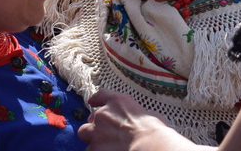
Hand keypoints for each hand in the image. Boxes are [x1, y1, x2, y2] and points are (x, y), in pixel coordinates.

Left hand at [78, 89, 208, 150]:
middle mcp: (103, 114)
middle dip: (96, 125)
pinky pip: (89, 150)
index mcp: (117, 102)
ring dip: (93, 140)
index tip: (93, 102)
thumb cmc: (155, 132)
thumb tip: (142, 121)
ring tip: (104, 146)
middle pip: (91, 118)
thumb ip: (138, 115)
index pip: (101, 95)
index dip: (96, 99)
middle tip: (105, 133)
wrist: (149, 146)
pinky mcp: (94, 148)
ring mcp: (96, 132)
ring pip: (85, 134)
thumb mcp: (149, 116)